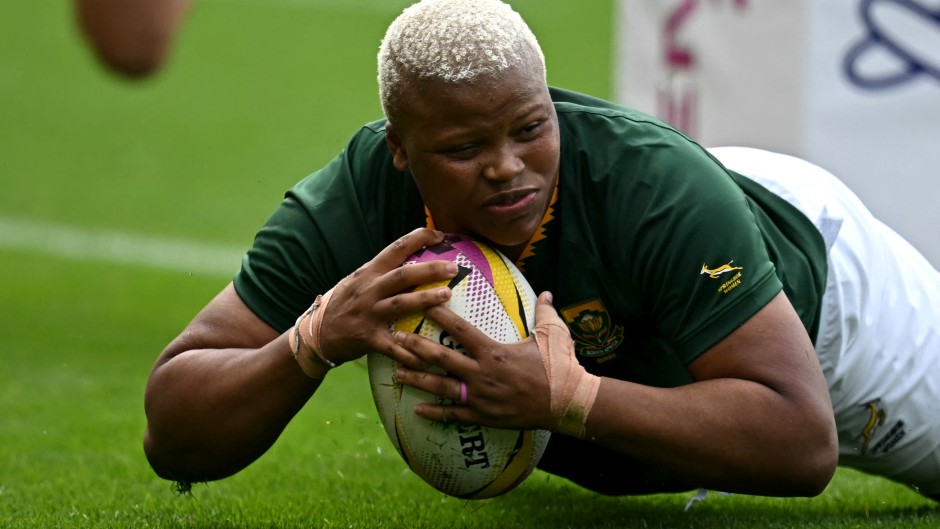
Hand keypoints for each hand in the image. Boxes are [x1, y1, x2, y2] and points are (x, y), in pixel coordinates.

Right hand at [314, 228, 458, 365]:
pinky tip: (429, 354)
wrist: (317, 333)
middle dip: (429, 269)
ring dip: (425, 299)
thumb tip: (414, 259)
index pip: (395, 248)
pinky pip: (394, 346)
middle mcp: (369, 290)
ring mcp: (369, 314)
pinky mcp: (369, 338)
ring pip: (400, 304)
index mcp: (368, 272)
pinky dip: (412, 351)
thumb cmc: (345, 303)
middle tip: (453, 268)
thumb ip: (381, 272)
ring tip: (447, 295)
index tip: (439, 235)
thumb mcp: (358, 280)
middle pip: (403, 275)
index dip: (418, 238)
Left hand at [392, 292, 567, 430]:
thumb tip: (547, 293)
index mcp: (494, 351)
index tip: (424, 303)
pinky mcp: (484, 416)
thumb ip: (545, 312)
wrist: (568, 404)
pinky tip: (417, 409)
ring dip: (417, 379)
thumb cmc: (561, 367)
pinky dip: (434, 413)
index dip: (441, 315)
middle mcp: (482, 374)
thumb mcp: (554, 335)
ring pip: (441, 387)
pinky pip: (454, 415)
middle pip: (441, 358)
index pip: (461, 330)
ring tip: (397, 373)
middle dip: (417, 348)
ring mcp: (480, 397)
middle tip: (398, 339)